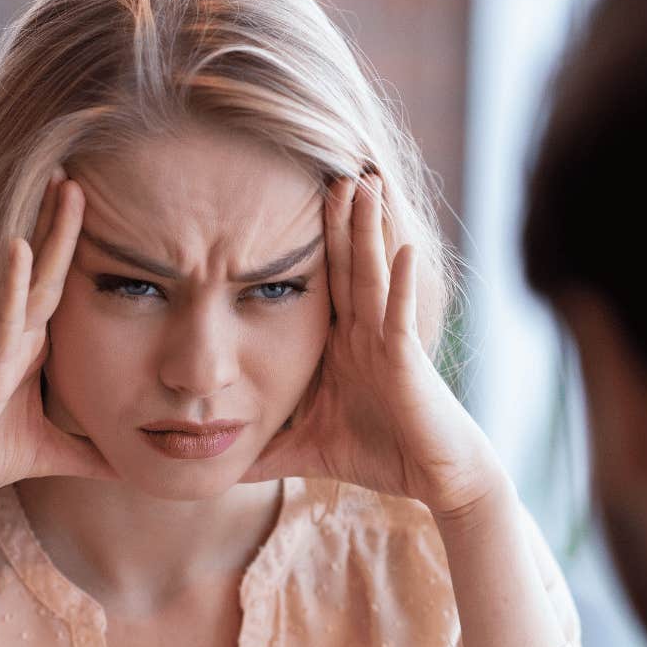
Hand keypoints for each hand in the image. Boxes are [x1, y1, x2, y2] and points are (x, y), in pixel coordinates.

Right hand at [0, 175, 113, 513]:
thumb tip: (130, 469)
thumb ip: (88, 454)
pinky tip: (21, 245)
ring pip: (28, 277)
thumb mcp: (48, 454)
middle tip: (80, 169)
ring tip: (65, 184)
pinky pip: (1, 316)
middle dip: (62, 219)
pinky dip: (11, 282)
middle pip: (46, 267)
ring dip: (47, 231)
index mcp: (26, 346)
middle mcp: (11, 334)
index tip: (101, 205)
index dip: (76, 246)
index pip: (60, 287)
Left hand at [243, 175, 503, 517]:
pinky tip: (403, 248)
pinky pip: (401, 317)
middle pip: (348, 264)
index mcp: (343, 343)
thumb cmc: (380, 457)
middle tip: (325, 166)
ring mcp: (389, 342)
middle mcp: (366, 333)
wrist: (435, 480)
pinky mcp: (408, 363)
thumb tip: (211, 465)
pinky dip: (401, 284)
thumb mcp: (305, 449)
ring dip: (369, 230)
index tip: (280, 201)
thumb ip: (263, 451)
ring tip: (363, 183)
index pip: (321, 282)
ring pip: (375, 275)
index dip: (308, 242)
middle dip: (339, 218)